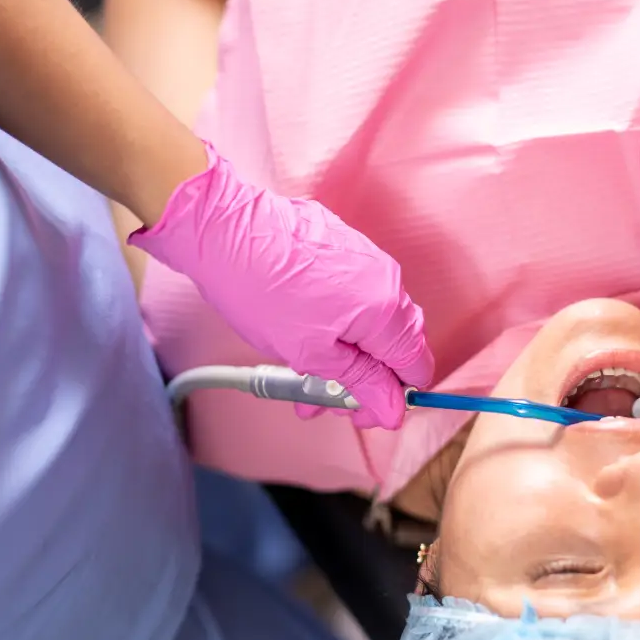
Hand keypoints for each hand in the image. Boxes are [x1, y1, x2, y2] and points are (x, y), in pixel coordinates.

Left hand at [130, 143, 433, 427]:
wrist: (223, 228)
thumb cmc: (260, 287)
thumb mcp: (310, 353)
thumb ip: (360, 383)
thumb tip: (391, 409)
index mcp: (386, 310)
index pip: (415, 365)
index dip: (395, 396)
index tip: (368, 410)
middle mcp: (386, 280)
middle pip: (394, 344)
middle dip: (364, 378)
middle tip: (328, 398)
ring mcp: (366, 259)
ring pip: (370, 321)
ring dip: (345, 353)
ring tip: (304, 374)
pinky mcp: (345, 247)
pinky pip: (354, 294)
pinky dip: (336, 321)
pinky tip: (303, 337)